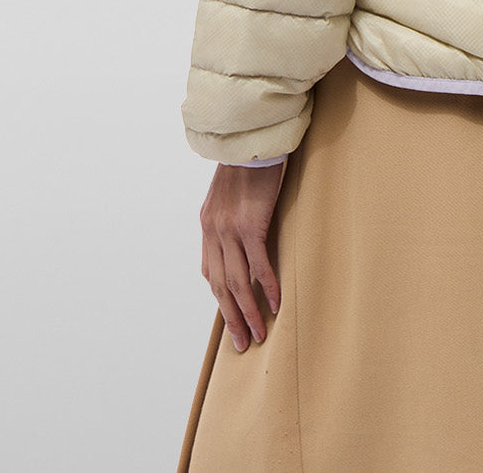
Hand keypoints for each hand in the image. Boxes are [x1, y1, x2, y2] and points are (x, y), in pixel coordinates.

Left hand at [200, 160, 286, 351]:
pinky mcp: (250, 224)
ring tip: (258, 334)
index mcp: (208, 225)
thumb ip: (232, 215)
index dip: (221, 298)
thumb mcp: (231, 192)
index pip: (210, 272)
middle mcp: (213, 231)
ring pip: (237, 282)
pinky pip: (259, 264)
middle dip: (232, 317)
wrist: (251, 140)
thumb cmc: (248, 163)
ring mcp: (230, 229)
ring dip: (248, 312)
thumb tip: (244, 232)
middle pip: (220, 286)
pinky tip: (275, 303)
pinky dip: (266, 286)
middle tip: (243, 343)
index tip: (233, 317)